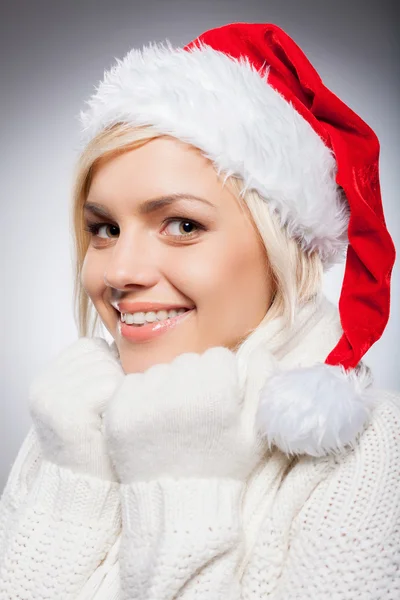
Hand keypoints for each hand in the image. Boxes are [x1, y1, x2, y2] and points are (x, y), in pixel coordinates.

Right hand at [29, 337, 124, 480]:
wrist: (86, 492)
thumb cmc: (98, 445)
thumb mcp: (89, 399)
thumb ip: (97, 370)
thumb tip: (127, 338)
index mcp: (46, 379)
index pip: (91, 346)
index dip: (110, 366)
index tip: (107, 397)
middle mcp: (44, 385)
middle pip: (101, 356)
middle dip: (117, 378)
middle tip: (110, 412)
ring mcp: (52, 398)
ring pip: (108, 369)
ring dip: (120, 392)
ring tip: (109, 419)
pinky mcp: (67, 412)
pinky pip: (110, 386)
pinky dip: (119, 404)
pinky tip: (111, 424)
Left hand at [104, 346, 265, 482]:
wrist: (178, 505)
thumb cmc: (222, 466)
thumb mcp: (255, 431)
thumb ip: (262, 385)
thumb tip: (260, 352)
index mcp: (214, 393)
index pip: (218, 357)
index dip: (222, 379)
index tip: (219, 402)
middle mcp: (176, 392)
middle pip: (189, 361)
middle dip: (195, 380)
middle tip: (196, 412)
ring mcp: (143, 400)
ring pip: (162, 370)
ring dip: (168, 386)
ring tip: (173, 418)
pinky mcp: (119, 410)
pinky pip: (134, 383)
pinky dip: (143, 396)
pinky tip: (153, 421)